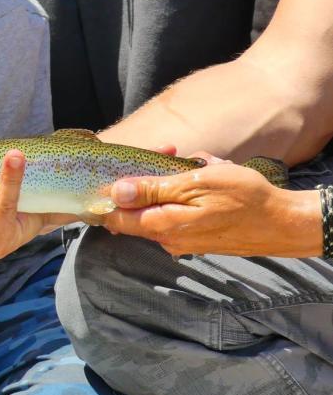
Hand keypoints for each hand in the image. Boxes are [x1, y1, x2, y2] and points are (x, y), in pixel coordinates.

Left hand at [103, 153, 321, 256]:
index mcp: (161, 226)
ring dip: (172, 182)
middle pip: (137, 208)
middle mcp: (166, 239)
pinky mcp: (196, 237)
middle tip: (172, 154)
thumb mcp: (195, 184)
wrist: (285, 222)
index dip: (108, 194)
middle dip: (148, 178)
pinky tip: (209, 176)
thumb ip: (153, 189)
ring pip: (160, 206)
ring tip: (202, 164)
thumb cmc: (244, 198)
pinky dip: (187, 193)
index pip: (113, 217)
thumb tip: (116, 192)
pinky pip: (178, 211)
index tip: (116, 171)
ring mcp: (182, 240)